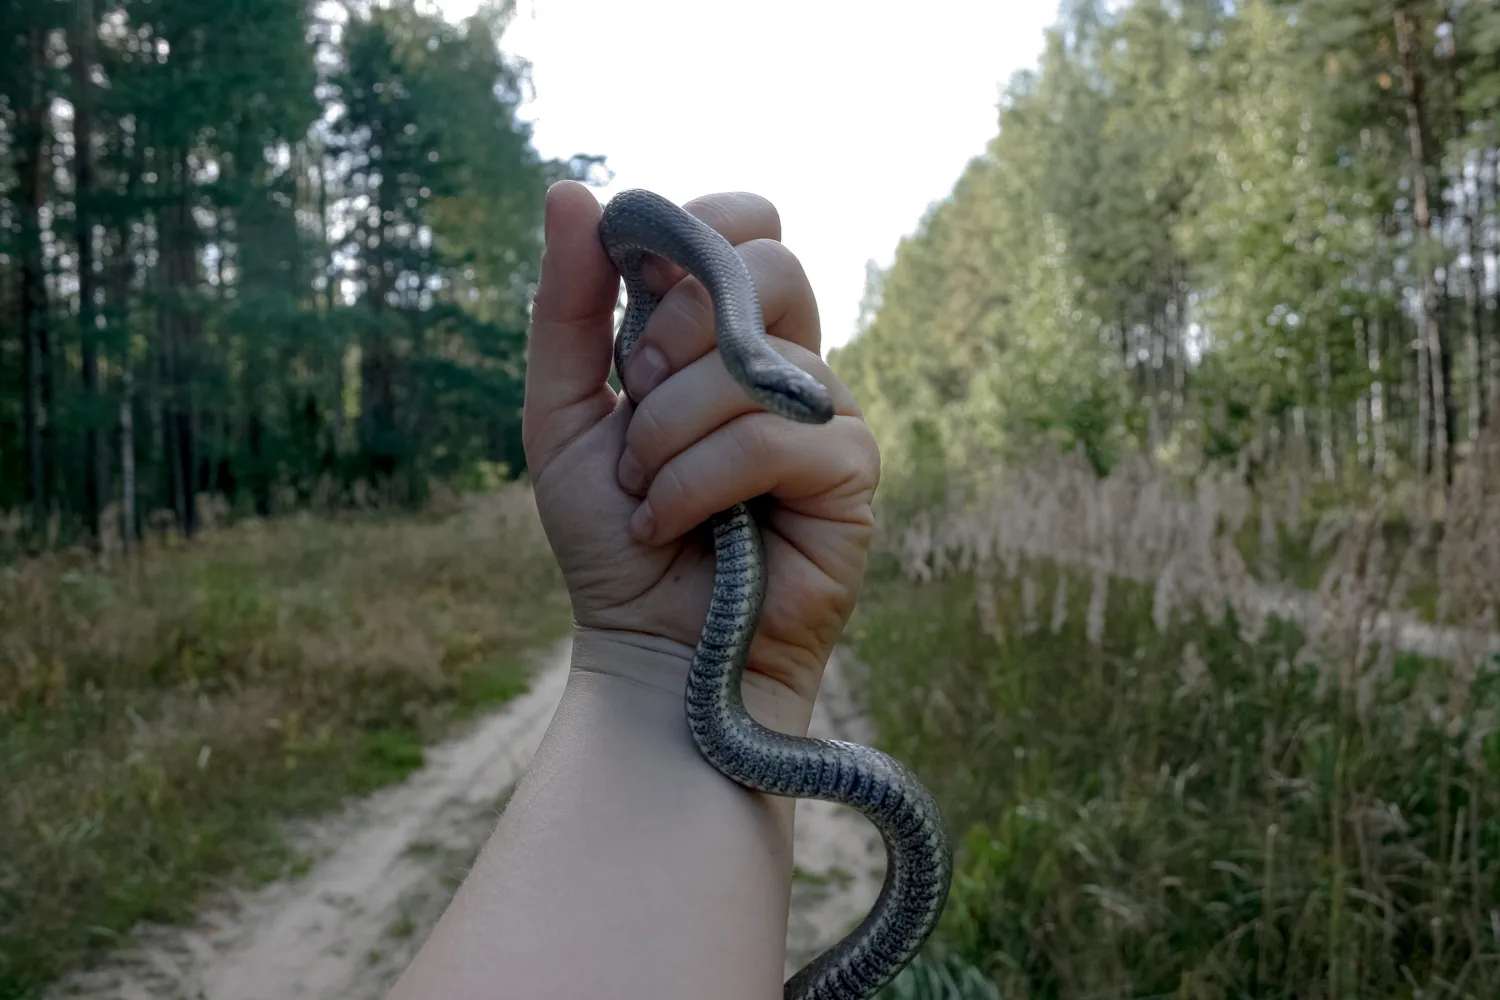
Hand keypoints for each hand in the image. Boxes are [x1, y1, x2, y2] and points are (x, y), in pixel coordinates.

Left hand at [522, 181, 878, 724]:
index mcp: (730, 336)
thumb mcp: (562, 411)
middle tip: (638, 396)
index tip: (640, 300)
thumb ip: (567, 306)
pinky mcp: (851, 473)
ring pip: (755, 360)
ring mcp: (828, 414)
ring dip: (668, 431)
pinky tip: (676, 525)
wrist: (647, 648)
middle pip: (774, 263)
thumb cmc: (612, 537)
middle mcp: (789, 364)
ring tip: (648, 494)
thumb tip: (569, 187)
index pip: (750, 225)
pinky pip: (772, 434)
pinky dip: (700, 481)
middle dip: (680, 329)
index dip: (699, 233)